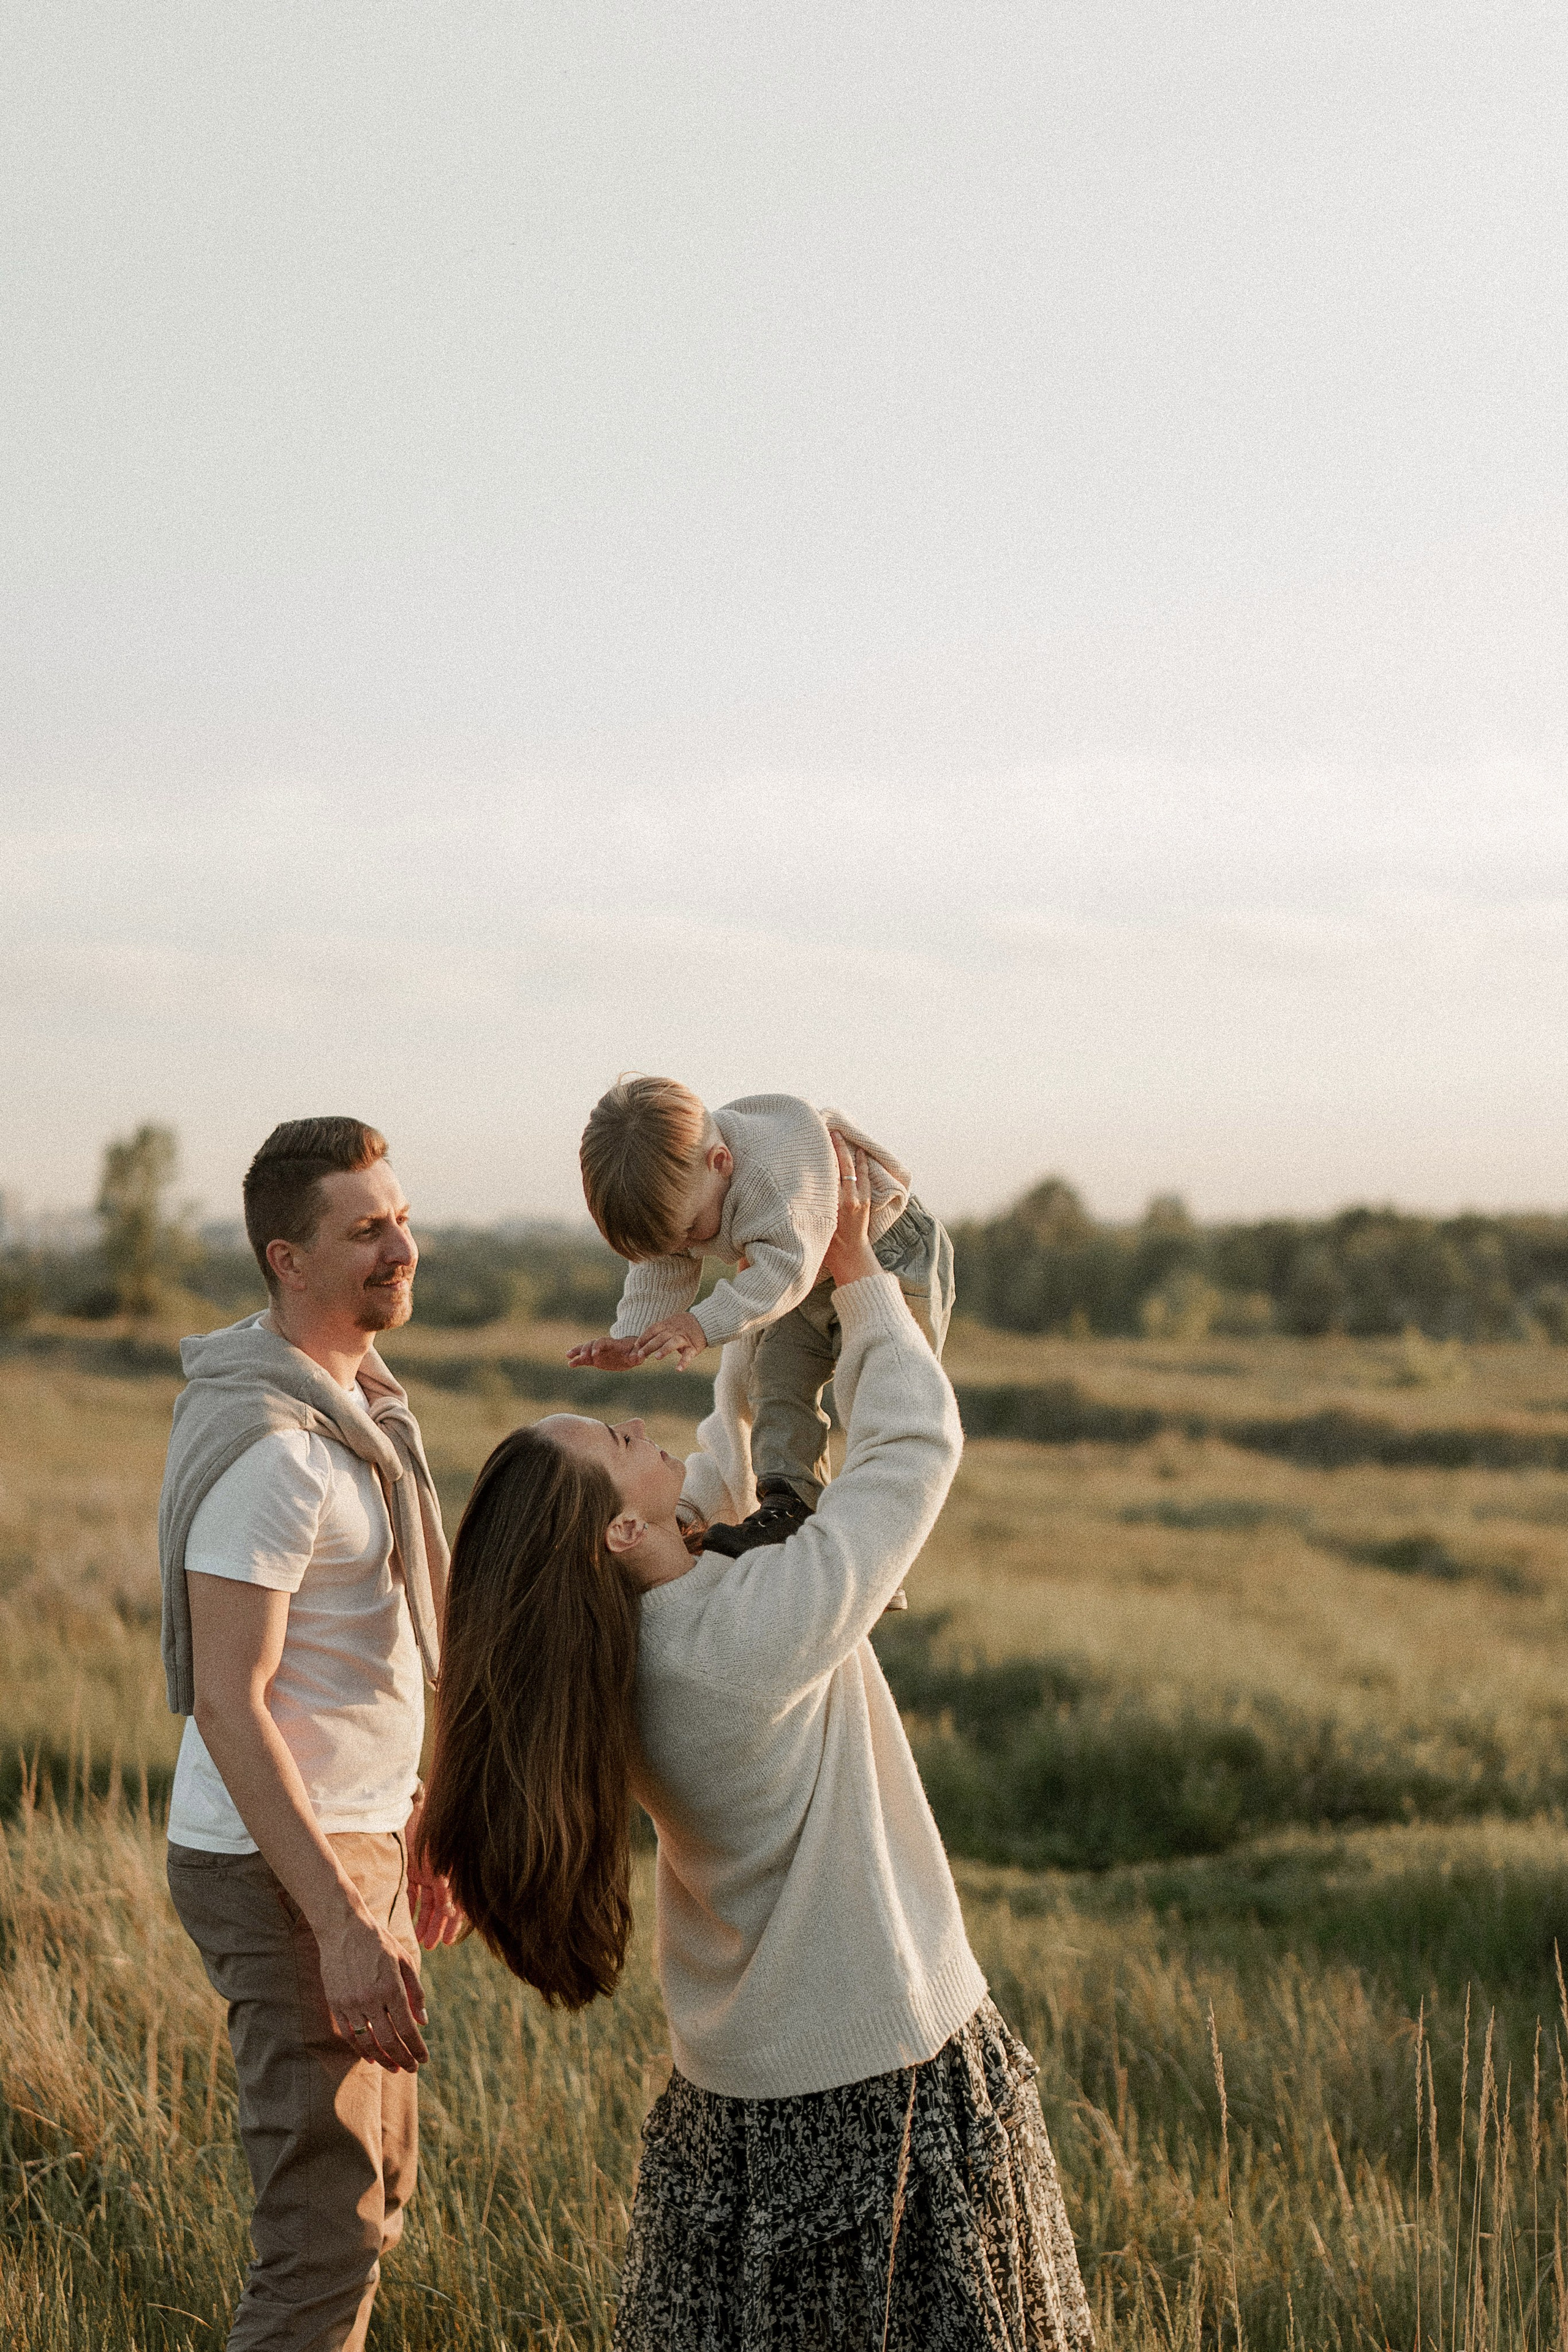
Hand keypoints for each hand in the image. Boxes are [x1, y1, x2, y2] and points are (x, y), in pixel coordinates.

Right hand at [315, 1904, 429, 2072]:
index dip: (416, 2048)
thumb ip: (416, 1991)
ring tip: (394, 2067)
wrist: (343, 1928)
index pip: (407, 2029)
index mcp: (392, 1987)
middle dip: (403, 2058)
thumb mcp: (404, 1960)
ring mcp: (351, 2003)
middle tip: (411, 2068)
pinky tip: (371, 2057)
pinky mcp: (336, 2003)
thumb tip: (423, 2022)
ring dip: (383, 2059)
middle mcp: (371, 1998)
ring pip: (368, 2042)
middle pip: (389, 2041)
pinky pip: (349, 2034)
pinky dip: (361, 2049)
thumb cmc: (379, 1942)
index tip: (423, 2059)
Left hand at [406, 1796, 467, 1950]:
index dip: (452, 1924)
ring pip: (425, 1903)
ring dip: (422, 1921)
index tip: (446, 1942)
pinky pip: (411, 1892)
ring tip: (418, 1939)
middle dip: (435, 1927)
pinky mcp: (411, 1869)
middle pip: (439, 1907)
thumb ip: (446, 1887)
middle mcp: (441, 1876)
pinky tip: (405, 1921)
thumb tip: (452, 1913)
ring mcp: (426, 1873)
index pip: (456, 1904)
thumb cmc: (431, 1834)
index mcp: (452, 1873)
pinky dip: (409, 1906)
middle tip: (429, 1946)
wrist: (412, 1812)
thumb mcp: (441, 1862)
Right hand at [566, 1334, 643, 1369]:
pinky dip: (577, 1361)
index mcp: (612, 1343)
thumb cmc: (635, 1351)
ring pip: (585, 1350)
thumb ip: (637, 1356)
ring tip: (569, 1359)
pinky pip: (584, 1359)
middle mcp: (602, 1346)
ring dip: (577, 1353)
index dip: (597, 1347)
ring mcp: (597, 1352)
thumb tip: (639, 1357)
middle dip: (585, 1350)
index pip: (602, 1342)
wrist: (630, 1351)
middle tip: (581, 1358)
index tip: (594, 1355)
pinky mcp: (594, 1359)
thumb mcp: (638, 1353)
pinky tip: (570, 1364)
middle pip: (591, 1344)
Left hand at [632, 1311, 706, 1366]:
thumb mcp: (670, 1323)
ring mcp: (684, 1338)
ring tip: (657, 1357)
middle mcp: (674, 1331)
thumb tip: (640, 1342)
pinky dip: (684, 1362)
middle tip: (640, 1355)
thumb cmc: (684, 1324)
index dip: (643, 1338)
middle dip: (649, 1346)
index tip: (635, 1346)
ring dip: (664, 1350)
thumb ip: (658, 1331)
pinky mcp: (693, 1347)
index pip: (652, 1330)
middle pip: (659, 1338)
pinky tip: (678, 1369)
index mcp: (667, 1325)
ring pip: (672, 1343)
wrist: (705, 1321)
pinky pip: (688, 1355)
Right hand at [822, 1139, 879, 1288]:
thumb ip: (815, 1199)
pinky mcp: (867, 1199)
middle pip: (842, 1164)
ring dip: (849, 1151)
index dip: (825, 1154)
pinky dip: (863, 1162)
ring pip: (855, 1167)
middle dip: (837, 1146)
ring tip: (843, 1136)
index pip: (828, 1170)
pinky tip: (860, 1152)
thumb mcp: (816, 1217)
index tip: (818, 1140)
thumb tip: (807, 1178)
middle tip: (831, 1130)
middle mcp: (847, 1196)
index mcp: (832, 1201)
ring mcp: (859, 1197)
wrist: (849, 1254)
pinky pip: (865, 1175)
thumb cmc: (826, 1240)